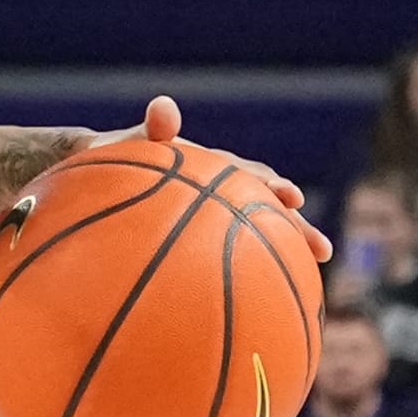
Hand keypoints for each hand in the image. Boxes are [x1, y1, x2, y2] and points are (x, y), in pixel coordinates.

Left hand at [81, 94, 331, 263]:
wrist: (95, 180)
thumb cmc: (113, 161)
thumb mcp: (127, 145)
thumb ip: (150, 131)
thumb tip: (164, 107)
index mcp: (211, 169)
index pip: (250, 175)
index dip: (272, 186)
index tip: (293, 198)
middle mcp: (221, 192)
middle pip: (266, 211)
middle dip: (294, 229)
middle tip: (322, 249)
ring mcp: (212, 218)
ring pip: (253, 238)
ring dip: (280, 256)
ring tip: (306, 281)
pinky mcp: (199, 241)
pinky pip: (225, 261)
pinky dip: (245, 279)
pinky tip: (259, 309)